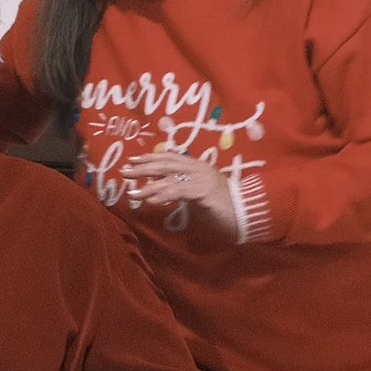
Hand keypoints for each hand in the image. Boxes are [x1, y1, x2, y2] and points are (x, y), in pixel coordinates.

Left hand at [122, 151, 240, 239]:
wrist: (246, 214)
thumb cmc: (222, 207)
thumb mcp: (196, 194)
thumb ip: (181, 188)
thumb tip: (158, 187)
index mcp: (197, 166)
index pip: (170, 157)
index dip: (150, 157)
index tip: (132, 160)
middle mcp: (198, 167)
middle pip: (166, 164)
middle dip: (143, 167)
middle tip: (124, 171)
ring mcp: (202, 178)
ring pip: (170, 178)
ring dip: (148, 186)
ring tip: (132, 192)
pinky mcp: (205, 191)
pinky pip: (179, 191)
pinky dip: (163, 195)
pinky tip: (150, 200)